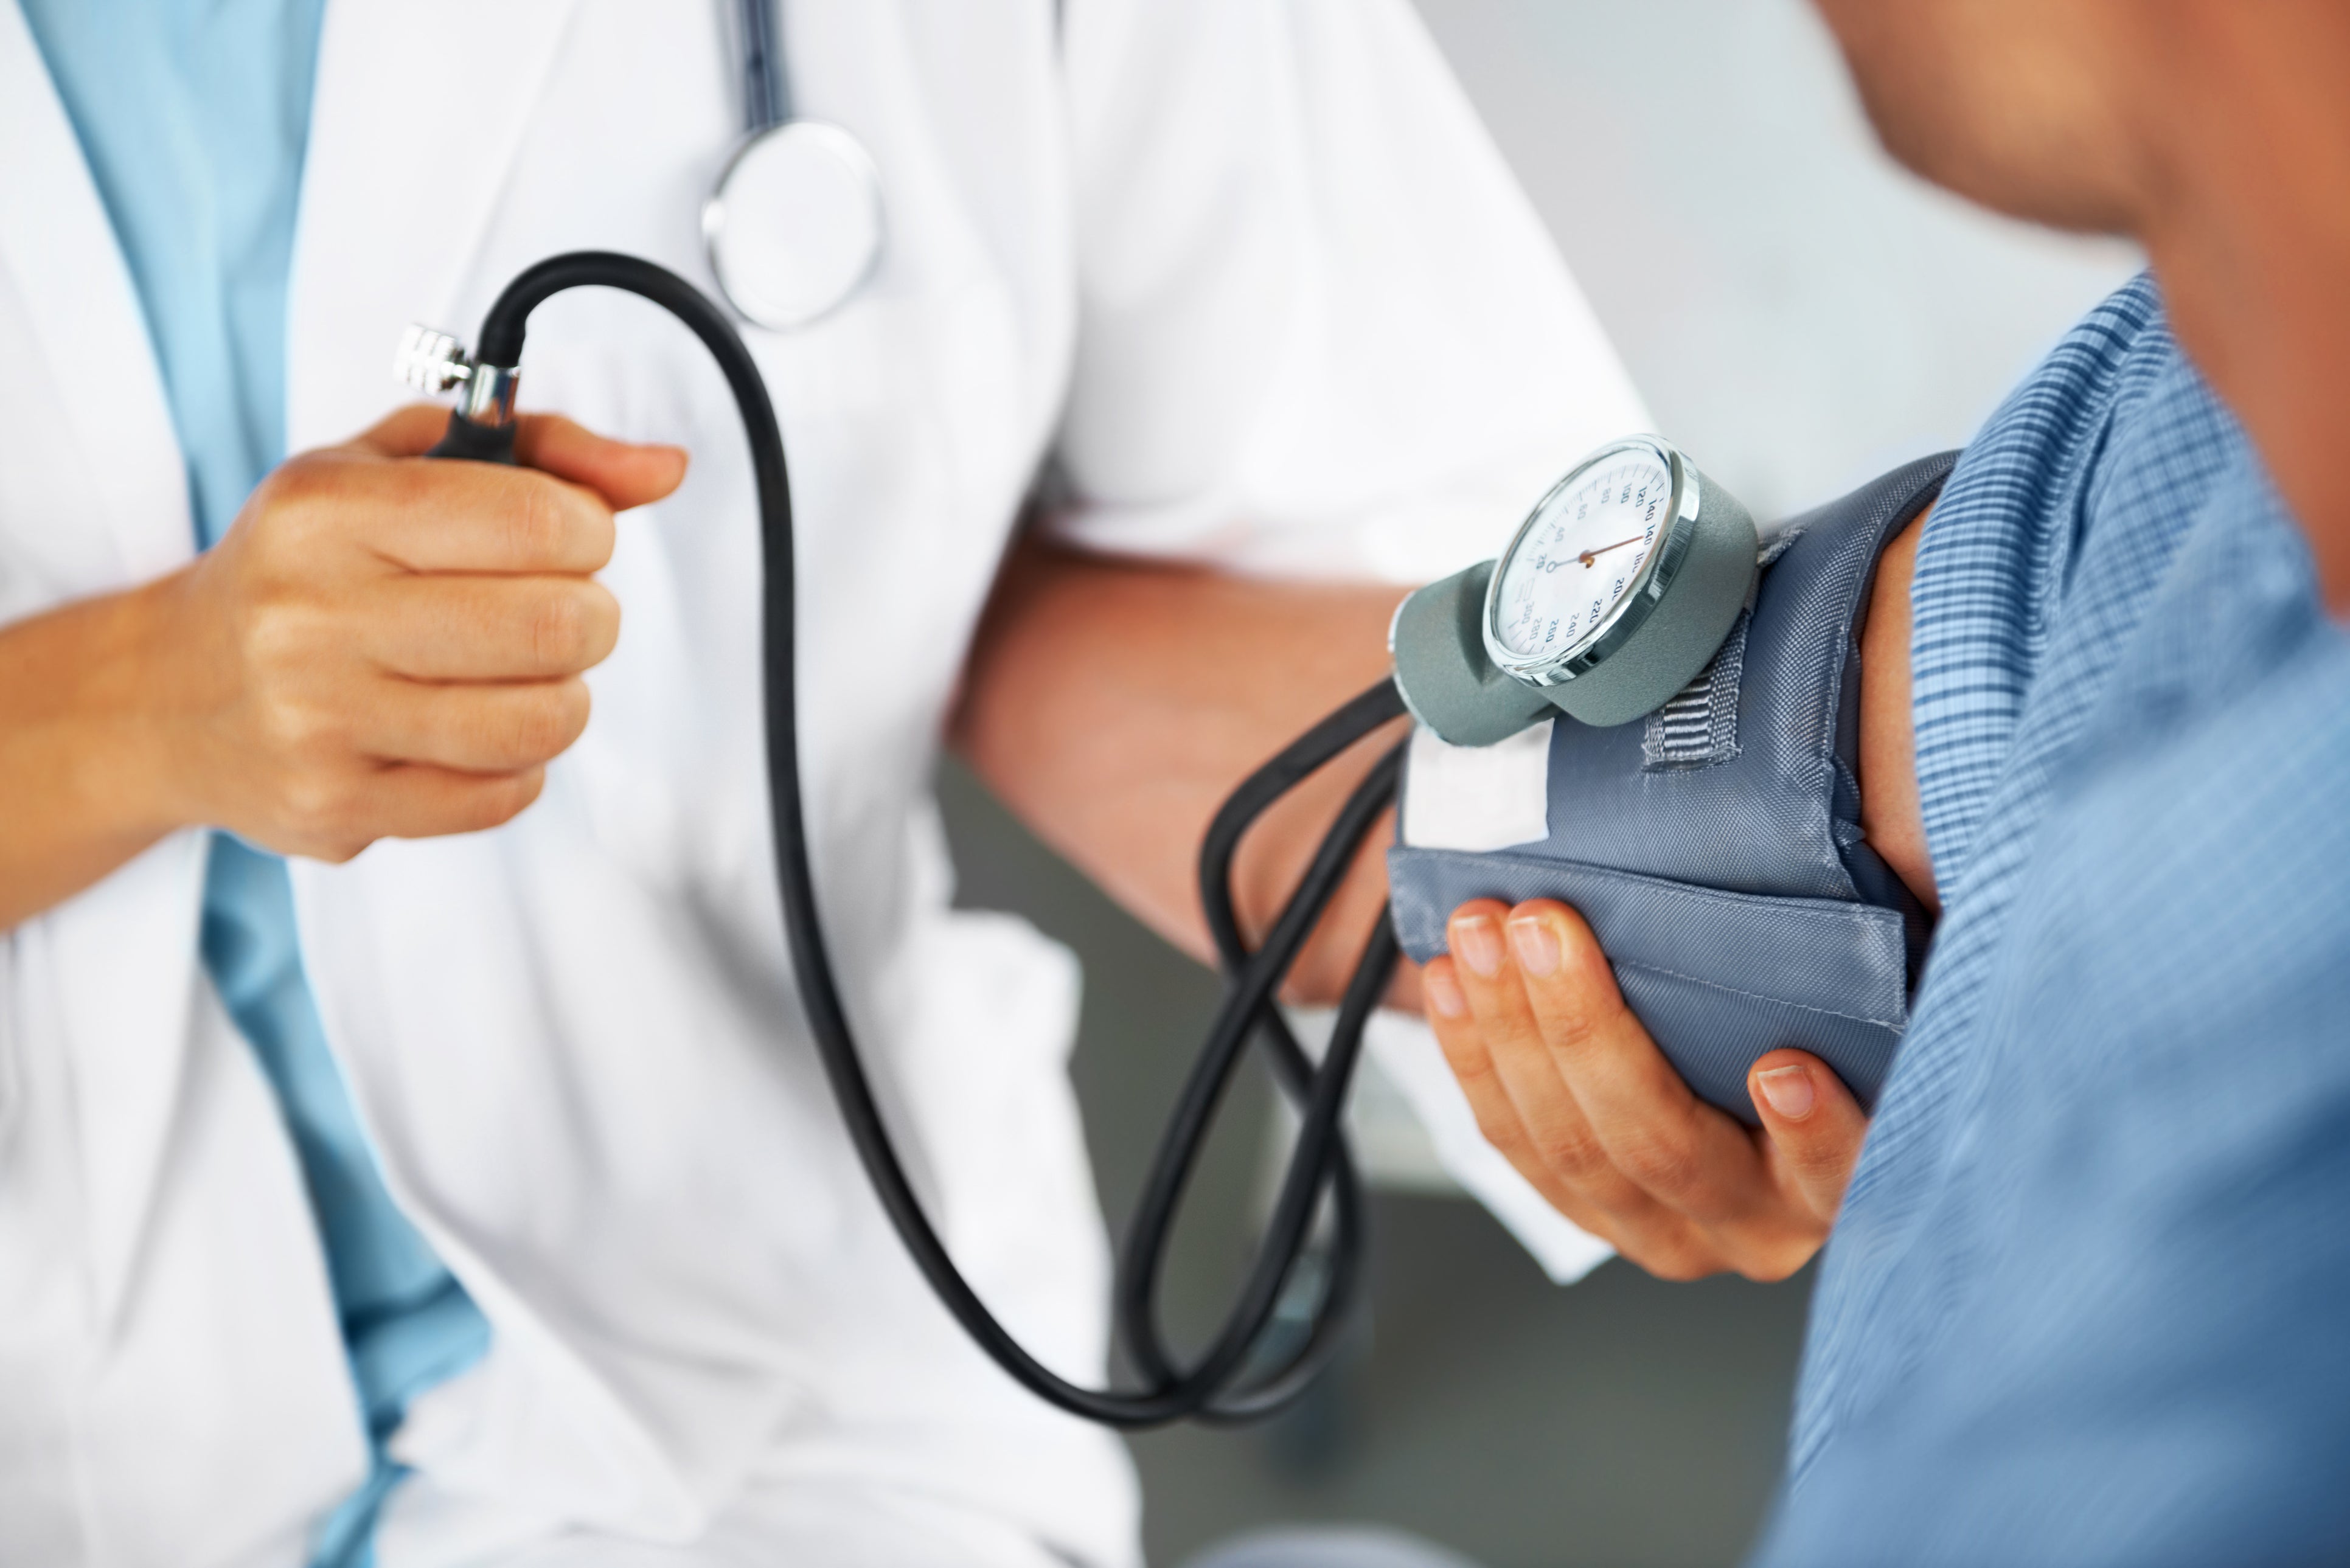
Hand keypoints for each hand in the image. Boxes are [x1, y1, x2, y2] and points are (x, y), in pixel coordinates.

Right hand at [147, 405, 685, 860]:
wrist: (170, 694)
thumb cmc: (309, 566)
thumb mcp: (398, 468)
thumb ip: (542, 451)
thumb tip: (664, 468)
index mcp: (327, 512)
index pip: (535, 518)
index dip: (590, 530)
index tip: (568, 537)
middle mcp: (312, 616)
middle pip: (553, 625)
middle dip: (588, 616)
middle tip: (556, 610)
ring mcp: (320, 722)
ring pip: (539, 721)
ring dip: (561, 695)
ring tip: (522, 673)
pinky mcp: (338, 807)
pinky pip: (502, 796)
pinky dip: (516, 765)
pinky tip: (469, 730)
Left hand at [1422, 897, 1867, 1280]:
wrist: (1760, 1070)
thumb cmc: (1823, 1016)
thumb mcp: (1879, 993)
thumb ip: (1878, 956)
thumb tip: (1916, 854)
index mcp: (1838, 1185)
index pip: (1836, 1174)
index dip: (1814, 1134)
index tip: (1782, 1069)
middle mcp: (1752, 1225)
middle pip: (1660, 1147)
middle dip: (1586, 1031)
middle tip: (1543, 925)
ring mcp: (1662, 1229)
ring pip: (1567, 1148)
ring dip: (1509, 1031)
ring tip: (1479, 932)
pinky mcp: (1584, 1209)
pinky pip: (1512, 1142)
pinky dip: (1473, 1056)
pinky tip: (1450, 982)